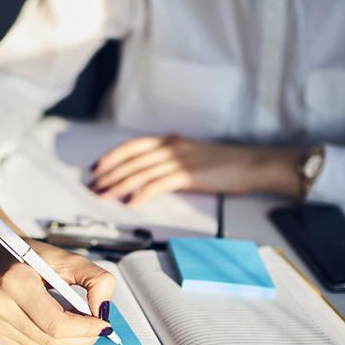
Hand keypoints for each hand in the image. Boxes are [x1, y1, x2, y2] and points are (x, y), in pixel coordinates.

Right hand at [0, 195, 114, 344]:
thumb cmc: (30, 256)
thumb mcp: (67, 258)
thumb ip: (95, 279)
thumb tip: (103, 310)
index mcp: (15, 281)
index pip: (55, 322)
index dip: (85, 328)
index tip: (103, 325)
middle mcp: (0, 305)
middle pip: (52, 340)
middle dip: (82, 338)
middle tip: (98, 328)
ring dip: (71, 342)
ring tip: (81, 325)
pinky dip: (55, 342)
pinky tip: (60, 325)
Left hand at [88, 134, 302, 204]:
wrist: (251, 164)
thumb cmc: (224, 162)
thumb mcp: (193, 153)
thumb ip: (173, 154)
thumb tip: (155, 160)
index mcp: (170, 141)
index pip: (132, 146)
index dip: (111, 156)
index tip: (95, 167)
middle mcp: (171, 147)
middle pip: (131, 160)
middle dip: (108, 174)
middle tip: (92, 186)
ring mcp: (180, 160)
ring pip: (141, 172)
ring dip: (119, 185)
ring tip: (104, 195)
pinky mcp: (189, 175)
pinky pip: (159, 184)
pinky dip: (142, 193)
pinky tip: (131, 202)